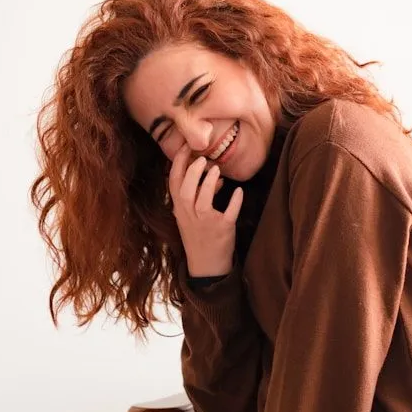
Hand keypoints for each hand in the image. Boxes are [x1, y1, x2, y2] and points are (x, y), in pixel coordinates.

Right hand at [168, 143, 243, 275]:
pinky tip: (238, 191)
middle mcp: (189, 215)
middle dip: (192, 172)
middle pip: (185, 190)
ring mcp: (205, 224)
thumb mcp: (191, 215)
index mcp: (179, 209)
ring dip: (209, 183)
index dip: (177, 163)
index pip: (173, 183)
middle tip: (202, 158)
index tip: (184, 146)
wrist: (207, 265)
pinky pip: (228, 214)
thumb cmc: (199, 235)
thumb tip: (216, 175)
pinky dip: (234, 202)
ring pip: (202, 201)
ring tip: (216, 169)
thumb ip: (200, 194)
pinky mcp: (222, 230)